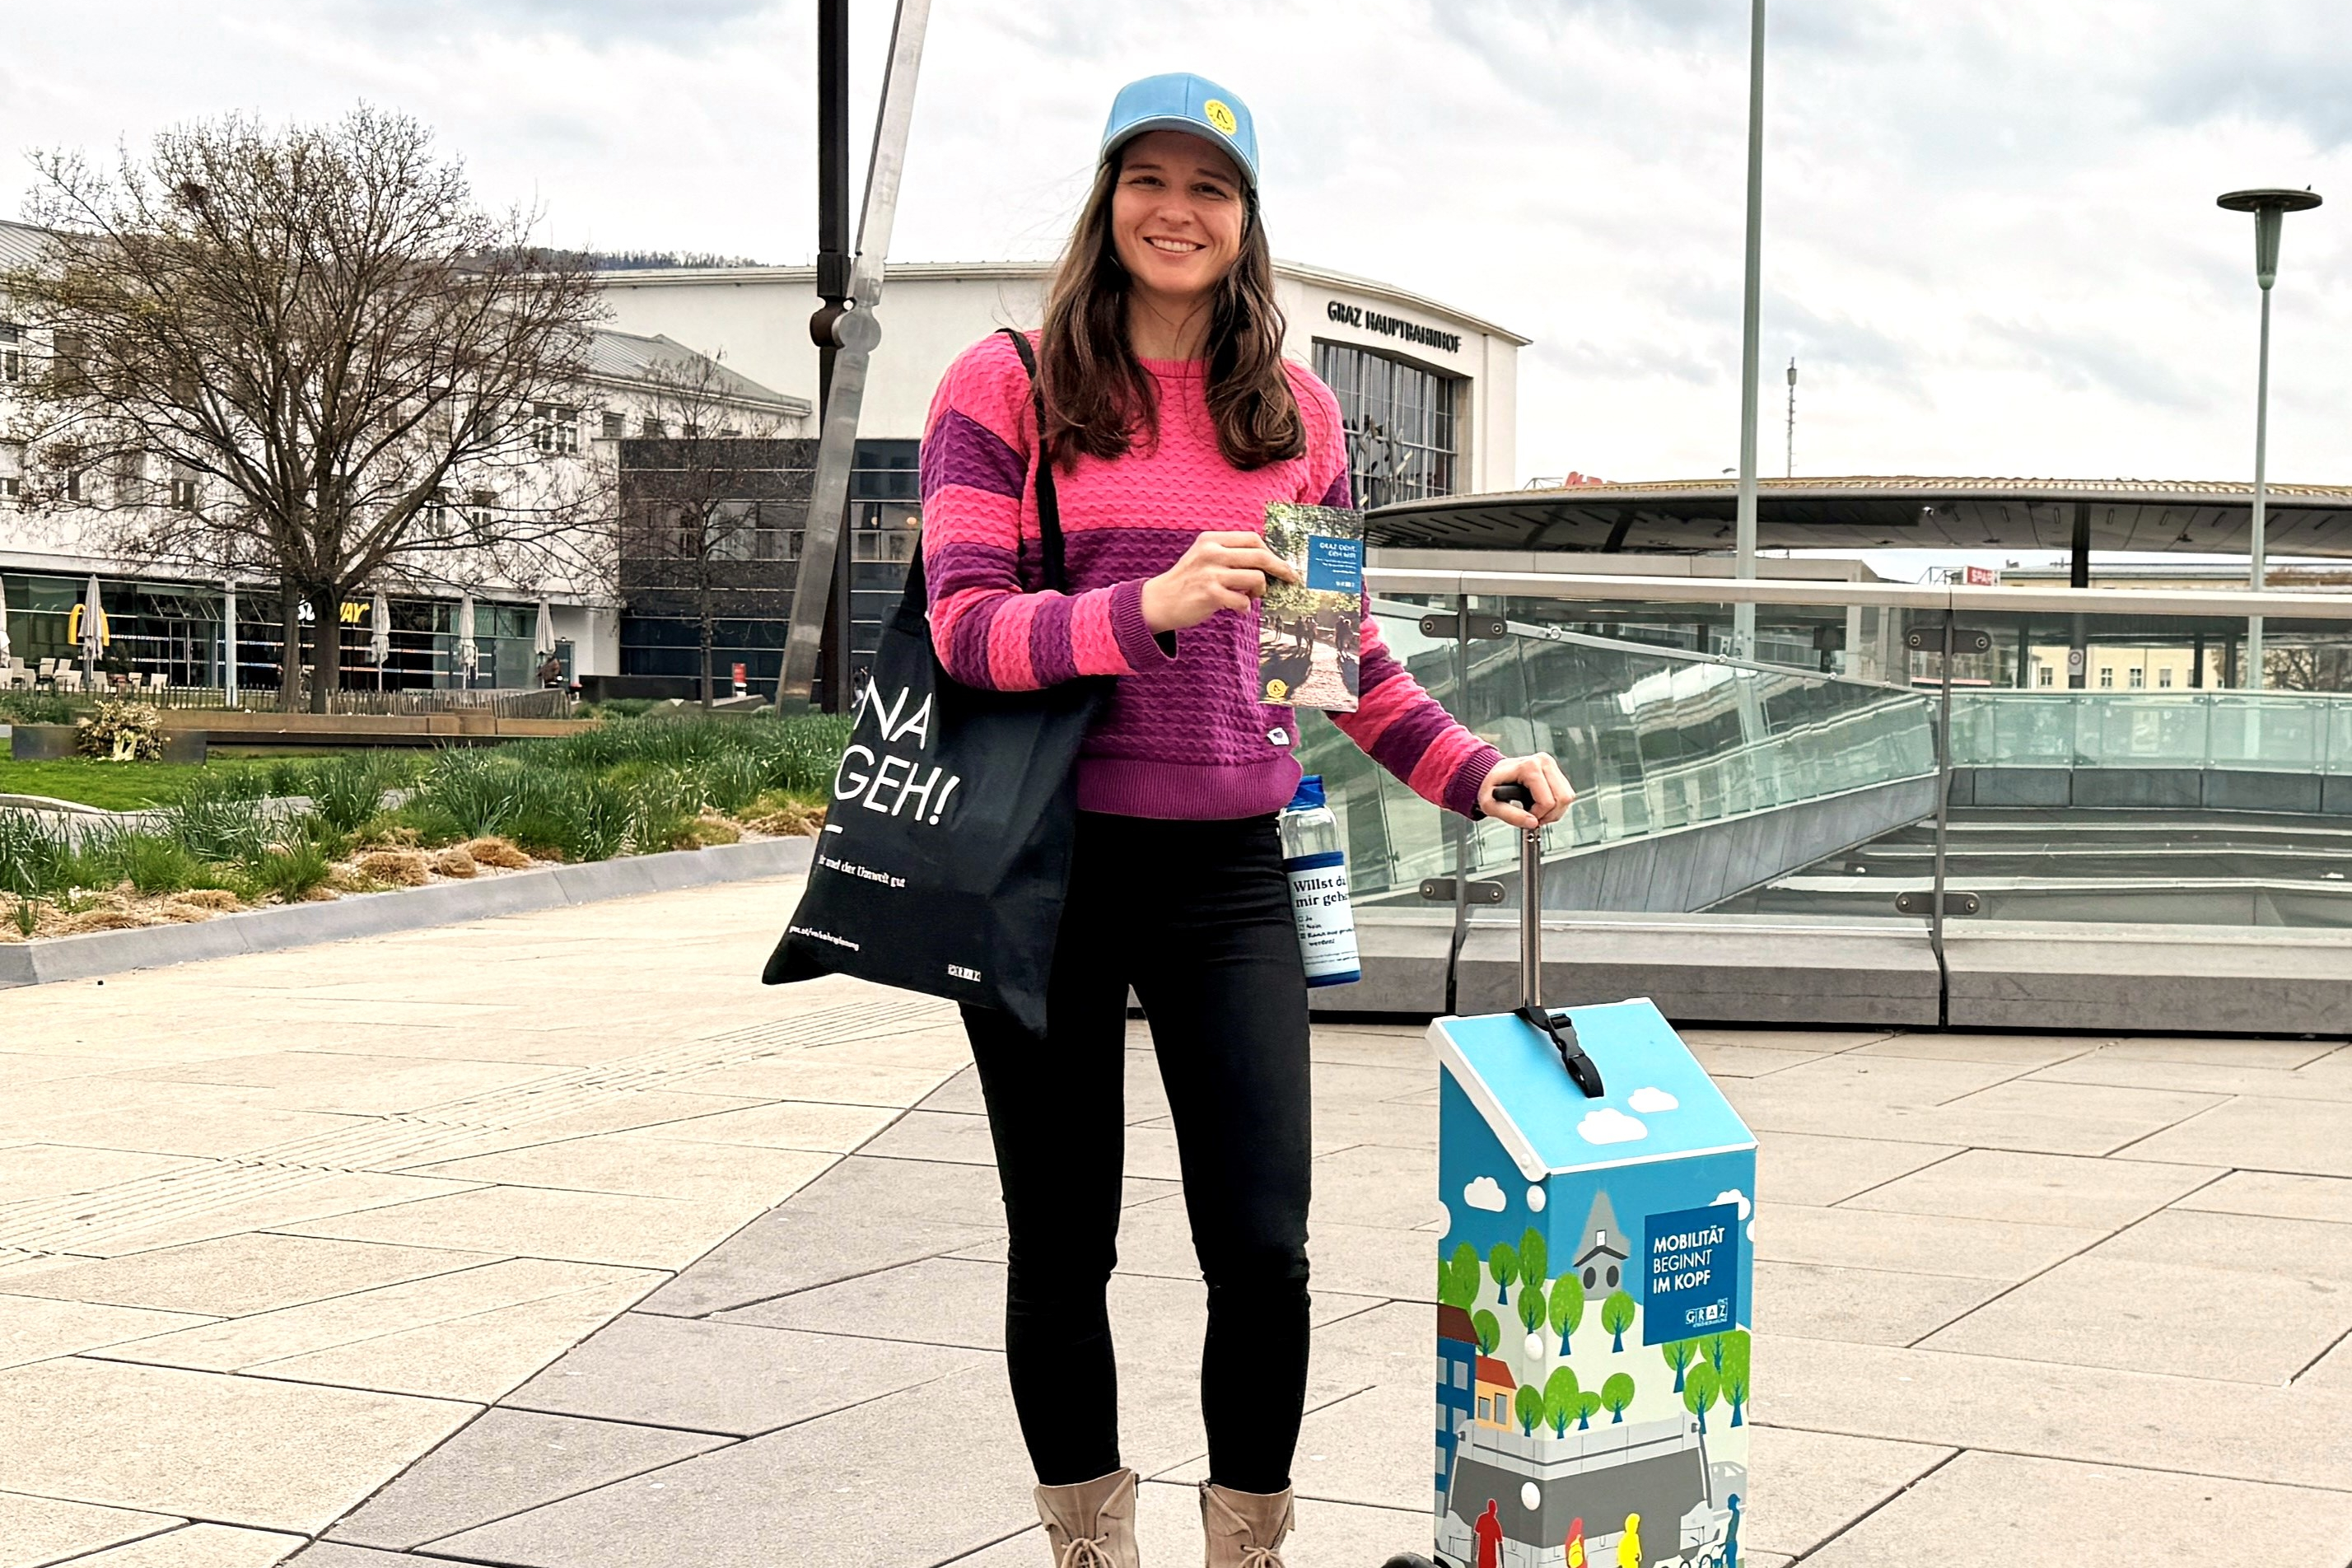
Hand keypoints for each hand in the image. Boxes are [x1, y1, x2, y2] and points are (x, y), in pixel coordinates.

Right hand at [1139, 531, 1299, 632]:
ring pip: (1256, 578)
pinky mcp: (1210, 594)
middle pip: (1260, 555)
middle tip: (1290, 579)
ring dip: (1260, 591)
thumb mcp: (1204, 557)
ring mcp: (1210, 573)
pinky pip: (1243, 601)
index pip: (1252, 538)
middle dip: (1280, 568)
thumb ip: (1229, 554)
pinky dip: (1245, 608)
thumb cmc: (1187, 581)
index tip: (1280, 564)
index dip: (1271, 552)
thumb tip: (1267, 561)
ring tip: (1250, 597)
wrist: (1159, 601)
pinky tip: (1237, 609)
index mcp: (1211, 540)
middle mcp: (1211, 553)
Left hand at [1479, 753, 1574, 828]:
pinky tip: (1542, 805)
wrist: (1493, 774)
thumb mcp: (1490, 805)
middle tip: (1533, 817)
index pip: (1547, 801)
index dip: (1538, 815)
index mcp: (1529, 766)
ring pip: (1567, 797)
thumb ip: (1510, 816)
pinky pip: (1566, 794)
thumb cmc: (1491, 786)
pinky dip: (1556, 805)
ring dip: (1554, 811)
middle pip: (1561, 799)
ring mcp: (1551, 765)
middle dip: (1549, 815)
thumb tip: (1533, 823)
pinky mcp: (1556, 771)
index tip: (1526, 816)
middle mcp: (1543, 762)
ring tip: (1536, 811)